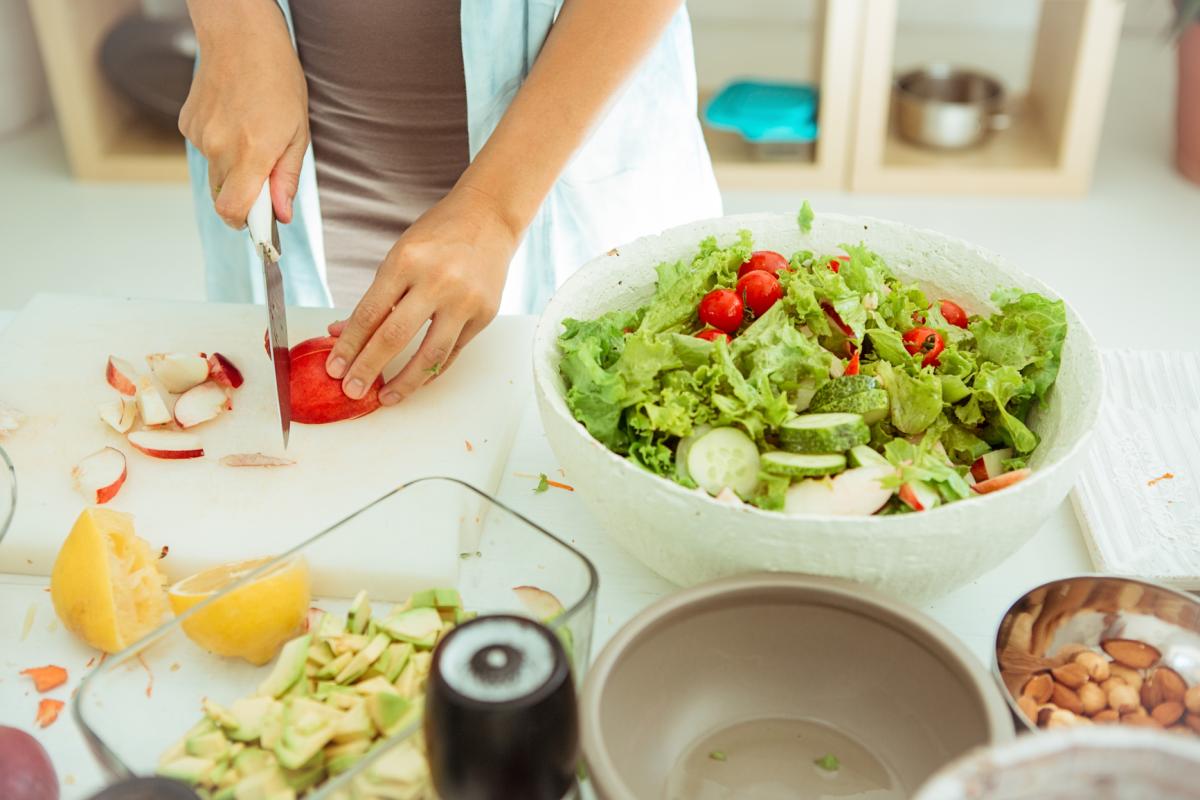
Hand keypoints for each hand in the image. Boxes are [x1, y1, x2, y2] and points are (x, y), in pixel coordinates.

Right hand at [179, 0, 307, 225]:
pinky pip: (203, 151)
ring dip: (231, 169)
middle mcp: (220, 147)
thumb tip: (281, 214)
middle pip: (223, 197)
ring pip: (214, 174)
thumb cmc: (277, 81)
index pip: (232, 210)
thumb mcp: (297, 133)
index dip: (243, 223)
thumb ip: (286, 178)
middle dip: (243, 196)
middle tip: (263, 176)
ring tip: (250, 136)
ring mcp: (199, 136)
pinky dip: (219, 147)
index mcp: (252, 152)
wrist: (241, 38)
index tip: (256, 223)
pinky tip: (232, 122)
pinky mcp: (187, 124)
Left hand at [324, 186, 517, 404]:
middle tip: (352, 390)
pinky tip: (416, 381)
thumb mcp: (399, 255)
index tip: (334, 368)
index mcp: (407, 261)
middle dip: (369, 368)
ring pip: (430, 354)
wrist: (490, 217)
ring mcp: (465, 300)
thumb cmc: (439, 235)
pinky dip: (432, 370)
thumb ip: (376, 297)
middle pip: (394, 337)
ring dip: (405, 382)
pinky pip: (454, 352)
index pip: (370, 313)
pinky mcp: (485, 313)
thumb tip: (341, 333)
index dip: (349, 345)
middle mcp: (437, 281)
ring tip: (385, 398)